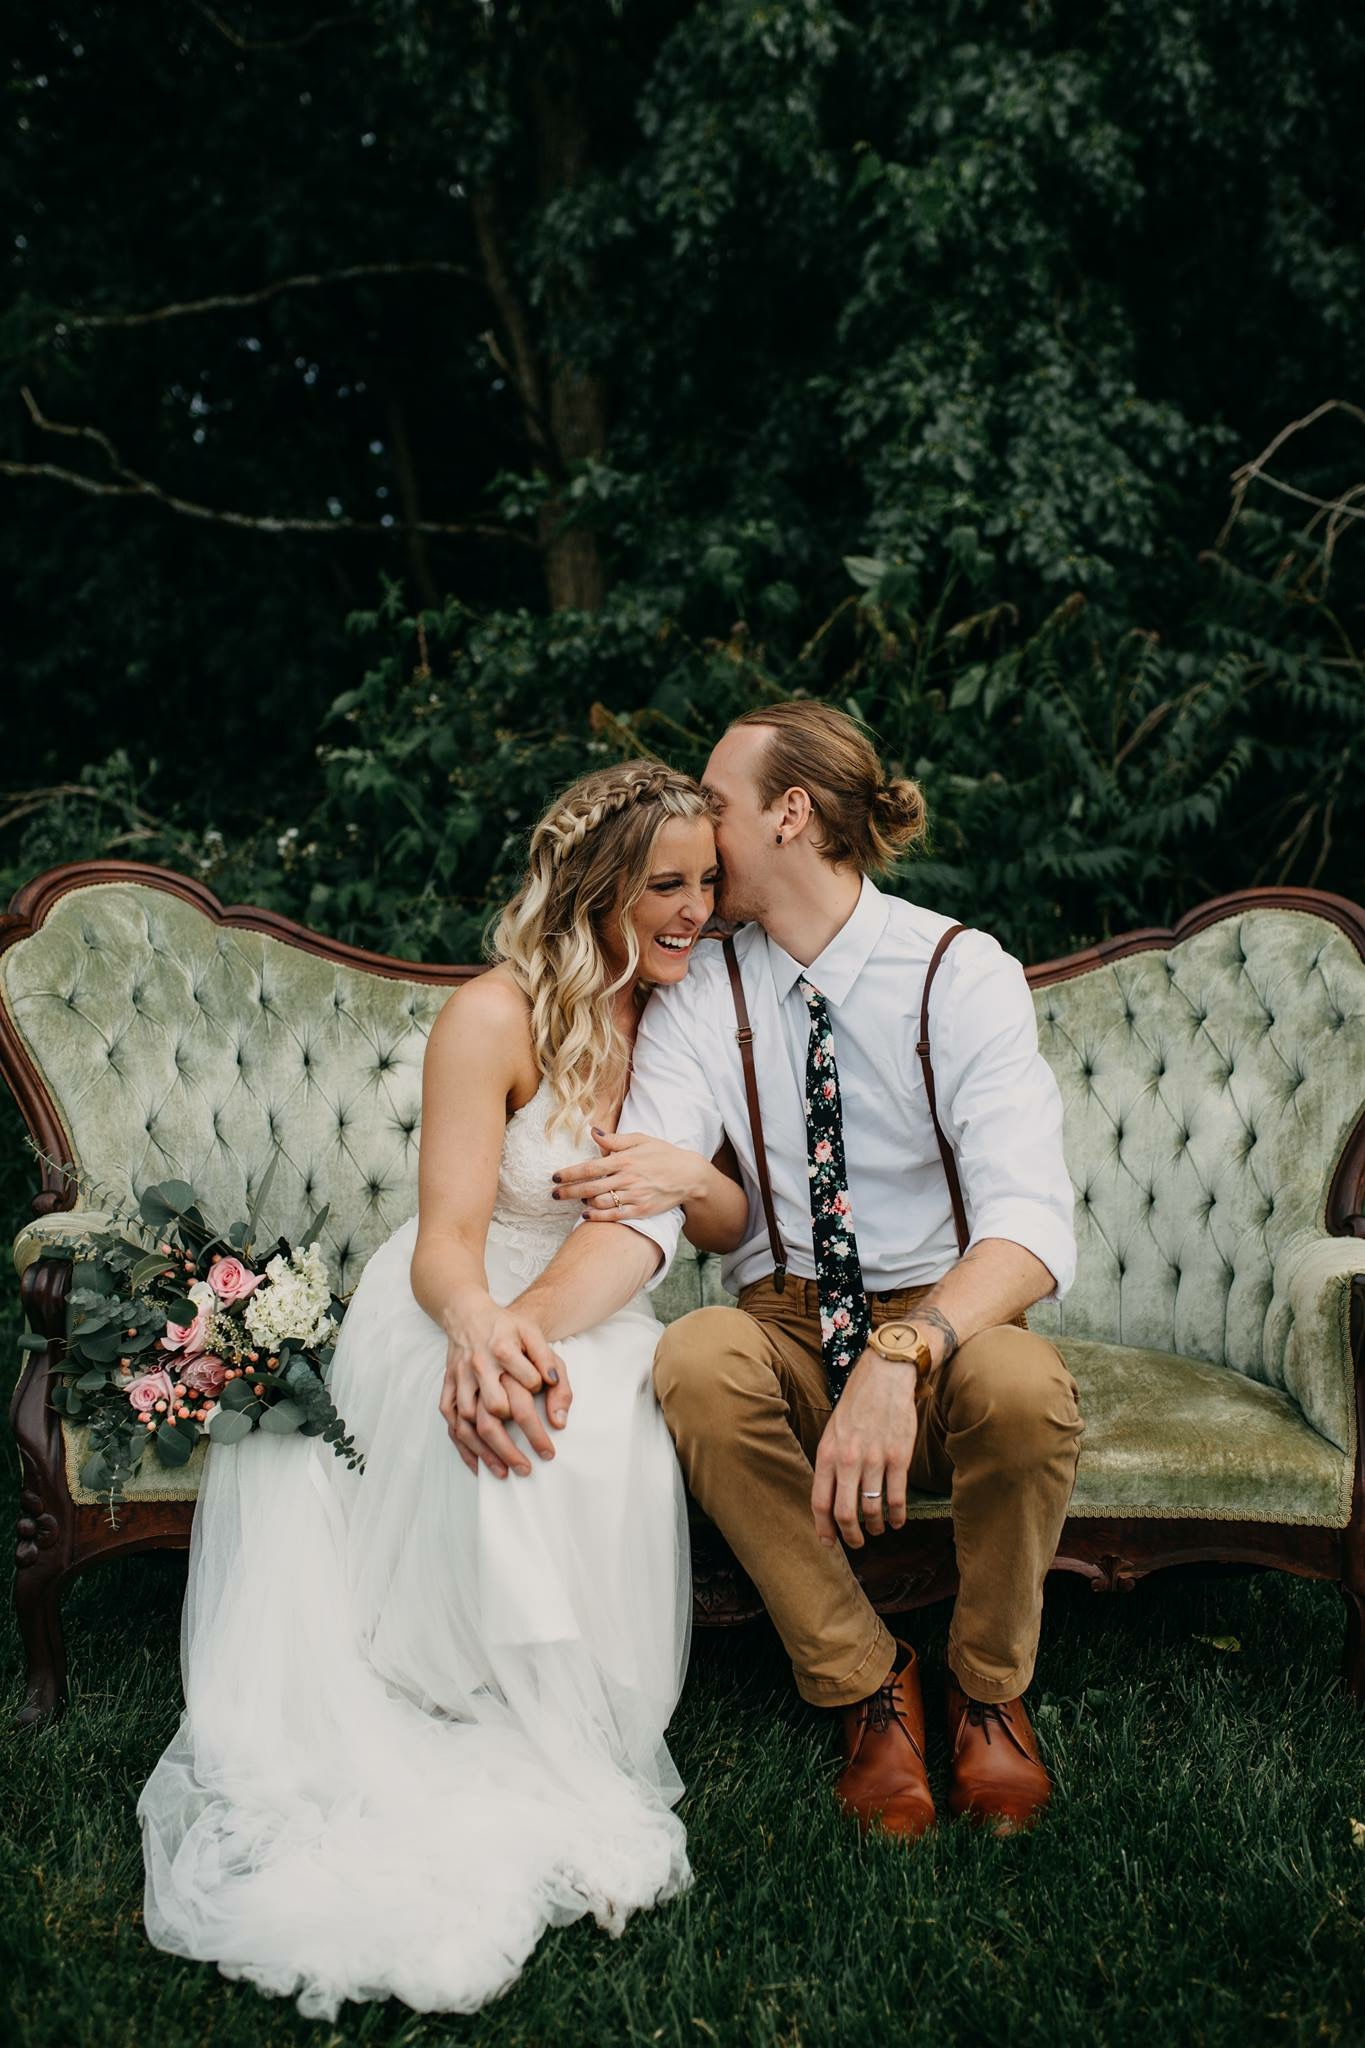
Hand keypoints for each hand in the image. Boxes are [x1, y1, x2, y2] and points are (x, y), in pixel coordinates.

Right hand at [438, 1296, 567, 1461]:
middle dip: (513, 1442)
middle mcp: (478, 1366)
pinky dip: (464, 1447)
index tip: (550, 1426)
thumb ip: (548, 1360)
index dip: (540, 1405)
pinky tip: (478, 1466)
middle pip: (494, 1411)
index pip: (526, 1384)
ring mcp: (460, 1379)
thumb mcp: (532, 1333)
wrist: (466, 1315)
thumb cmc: (505, 1327)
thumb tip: (554, 1388)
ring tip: (508, 1472)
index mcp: (503, 1348)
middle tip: (534, 1462)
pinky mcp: (447, 1389)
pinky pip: (451, 1423)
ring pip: (469, 1423)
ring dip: (488, 1451)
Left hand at [551, 1129, 705, 1222]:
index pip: (590, 1168)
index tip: (554, 1177)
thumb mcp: (640, 1140)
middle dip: (568, 1192)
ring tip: (575, 1200)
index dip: (570, 1174)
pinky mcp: (641, 1210)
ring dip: (583, 1203)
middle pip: (590, 1188)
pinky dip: (598, 1217)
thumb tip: (592, 1131)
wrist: (689, 1175)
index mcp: (625, 1160)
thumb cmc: (662, 1154)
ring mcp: (634, 1196)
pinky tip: (586, 1215)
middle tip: (554, 1194)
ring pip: (600, 1203)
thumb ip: (615, 1140)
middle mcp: (627, 1179)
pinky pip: (614, 1216)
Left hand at [811, 1349, 919, 1549]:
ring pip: (872, 1510)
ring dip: (876, 1527)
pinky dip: (898, 1516)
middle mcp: (848, 1459)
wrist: (885, 1376)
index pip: (820, 1502)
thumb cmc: (857, 1404)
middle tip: (857, 1543)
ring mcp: (875, 1459)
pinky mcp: (899, 1457)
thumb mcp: (833, 1431)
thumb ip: (830, 1463)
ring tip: (878, 1529)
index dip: (824, 1528)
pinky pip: (897, 1498)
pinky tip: (898, 1521)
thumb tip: (829, 1498)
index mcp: (827, 1453)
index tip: (828, 1542)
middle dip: (850, 1536)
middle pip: (845, 1513)